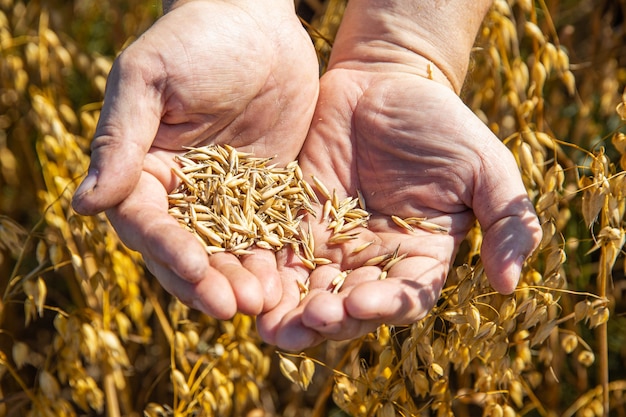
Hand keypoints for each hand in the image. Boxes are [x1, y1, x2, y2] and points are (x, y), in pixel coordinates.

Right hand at [71, 0, 318, 318]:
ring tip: (262, 303)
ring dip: (241, 279)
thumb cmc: (194, 39)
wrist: (256, 23)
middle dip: (207, 281)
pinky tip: (288, 280)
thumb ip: (120, 142)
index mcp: (144, 170)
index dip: (169, 252)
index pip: (149, 224)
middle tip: (233, 307)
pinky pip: (269, 232)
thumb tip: (83, 206)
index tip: (194, 272)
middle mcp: (181, 192)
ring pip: (229, 251)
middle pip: (188, 250)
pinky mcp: (267, 192)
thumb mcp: (149, 82)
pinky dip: (274, 258)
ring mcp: (226, 197)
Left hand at [257, 67, 541, 350]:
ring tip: (269, 326)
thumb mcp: (486, 167)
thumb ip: (507, 221)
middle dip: (328, 320)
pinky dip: (263, 276)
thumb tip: (511, 286)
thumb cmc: (441, 123)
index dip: (385, 306)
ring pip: (307, 291)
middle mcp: (373, 259)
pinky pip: (277, 255)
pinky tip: (248, 288)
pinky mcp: (294, 222)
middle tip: (307, 323)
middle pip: (349, 306)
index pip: (404, 297)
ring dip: (289, 313)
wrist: (383, 82)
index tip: (362, 302)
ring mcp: (330, 244)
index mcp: (420, 256)